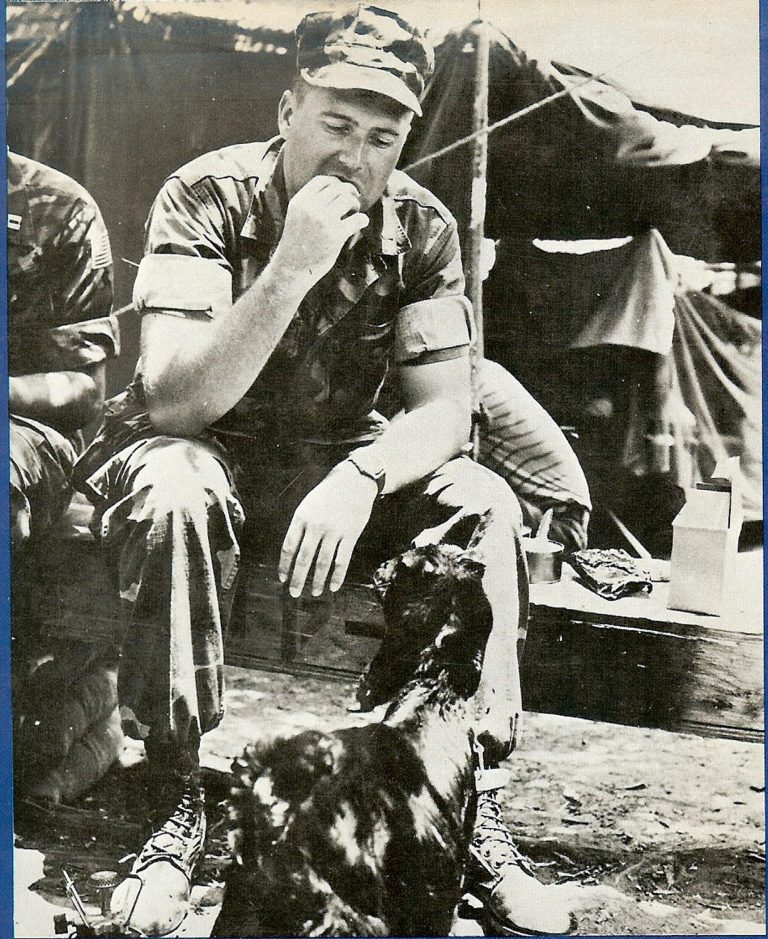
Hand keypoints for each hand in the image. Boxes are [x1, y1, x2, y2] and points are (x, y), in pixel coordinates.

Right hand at [271, 176, 368, 284]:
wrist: (292, 267)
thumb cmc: (297, 243)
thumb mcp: (297, 215)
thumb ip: (311, 203)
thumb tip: (338, 190)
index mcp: (300, 201)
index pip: (322, 181)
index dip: (336, 183)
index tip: (342, 191)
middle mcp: (311, 208)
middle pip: (338, 188)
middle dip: (349, 193)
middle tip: (352, 203)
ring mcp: (324, 221)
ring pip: (348, 200)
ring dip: (355, 204)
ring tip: (354, 213)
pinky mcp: (335, 235)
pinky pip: (357, 219)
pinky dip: (362, 219)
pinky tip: (360, 223)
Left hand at [278, 461, 377, 597]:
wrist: (354, 481)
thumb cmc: (328, 494)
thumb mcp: (308, 505)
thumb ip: (300, 526)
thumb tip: (292, 552)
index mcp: (301, 517)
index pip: (288, 547)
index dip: (284, 565)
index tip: (282, 579)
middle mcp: (316, 525)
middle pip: (304, 558)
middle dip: (298, 579)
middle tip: (294, 593)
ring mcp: (334, 531)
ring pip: (323, 563)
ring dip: (318, 581)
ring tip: (314, 592)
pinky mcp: (350, 535)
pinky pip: (342, 560)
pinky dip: (337, 576)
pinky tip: (333, 586)